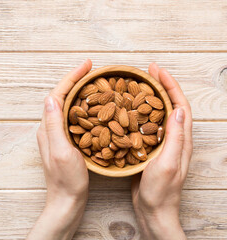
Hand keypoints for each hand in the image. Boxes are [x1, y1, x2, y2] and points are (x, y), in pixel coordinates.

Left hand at [27, 60, 91, 239]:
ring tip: (94, 82)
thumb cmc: (67, 181)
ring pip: (68, 105)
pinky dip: (84, 106)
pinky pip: (74, 117)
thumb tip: (51, 96)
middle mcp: (50, 129)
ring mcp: (57, 135)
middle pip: (62, 96)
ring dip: (79, 91)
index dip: (72, 77)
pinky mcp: (66, 141)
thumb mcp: (62, 152)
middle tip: (92, 69)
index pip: (58, 94)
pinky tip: (95, 106)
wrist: (67, 201)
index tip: (87, 65)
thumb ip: (54, 125)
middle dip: (75, 80)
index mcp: (48, 128)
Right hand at [131, 63, 192, 239]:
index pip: (179, 105)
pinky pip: (147, 125)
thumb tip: (177, 109)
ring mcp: (162, 143)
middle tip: (147, 72)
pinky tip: (128, 110)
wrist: (152, 209)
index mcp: (181, 140)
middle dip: (161, 85)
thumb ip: (174, 138)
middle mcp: (174, 138)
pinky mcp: (150, 149)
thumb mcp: (167, 163)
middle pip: (170, 105)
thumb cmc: (160, 191)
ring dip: (150, 97)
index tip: (158, 71)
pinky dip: (140, 113)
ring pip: (158, 113)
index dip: (170, 86)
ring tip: (138, 85)